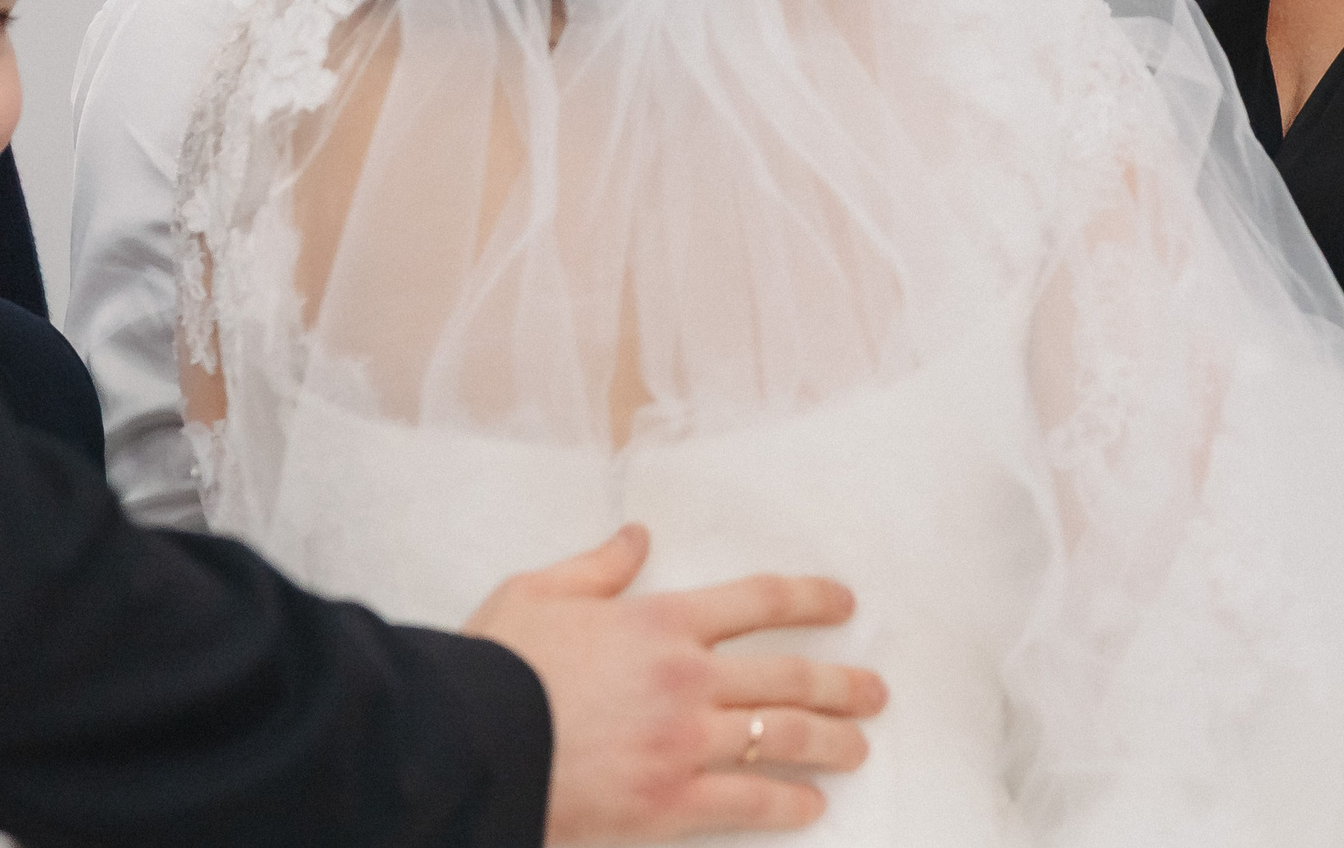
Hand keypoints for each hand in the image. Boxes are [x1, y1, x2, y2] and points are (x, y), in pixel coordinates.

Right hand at [465, 524, 886, 843]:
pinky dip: (787, 804)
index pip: (758, 601)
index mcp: (661, 620)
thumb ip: (598, 566)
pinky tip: (812, 806)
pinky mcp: (670, 801)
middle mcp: (688, 678)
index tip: (843, 604)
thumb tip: (637, 538)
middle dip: (842, 683)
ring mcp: (685, 742)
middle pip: (789, 676)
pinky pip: (748, 802)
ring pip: (783, 738)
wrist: (468, 743)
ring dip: (831, 742)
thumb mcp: (540, 591)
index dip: (810, 600)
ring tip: (858, 748)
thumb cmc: (497, 665)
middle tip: (875, 692)